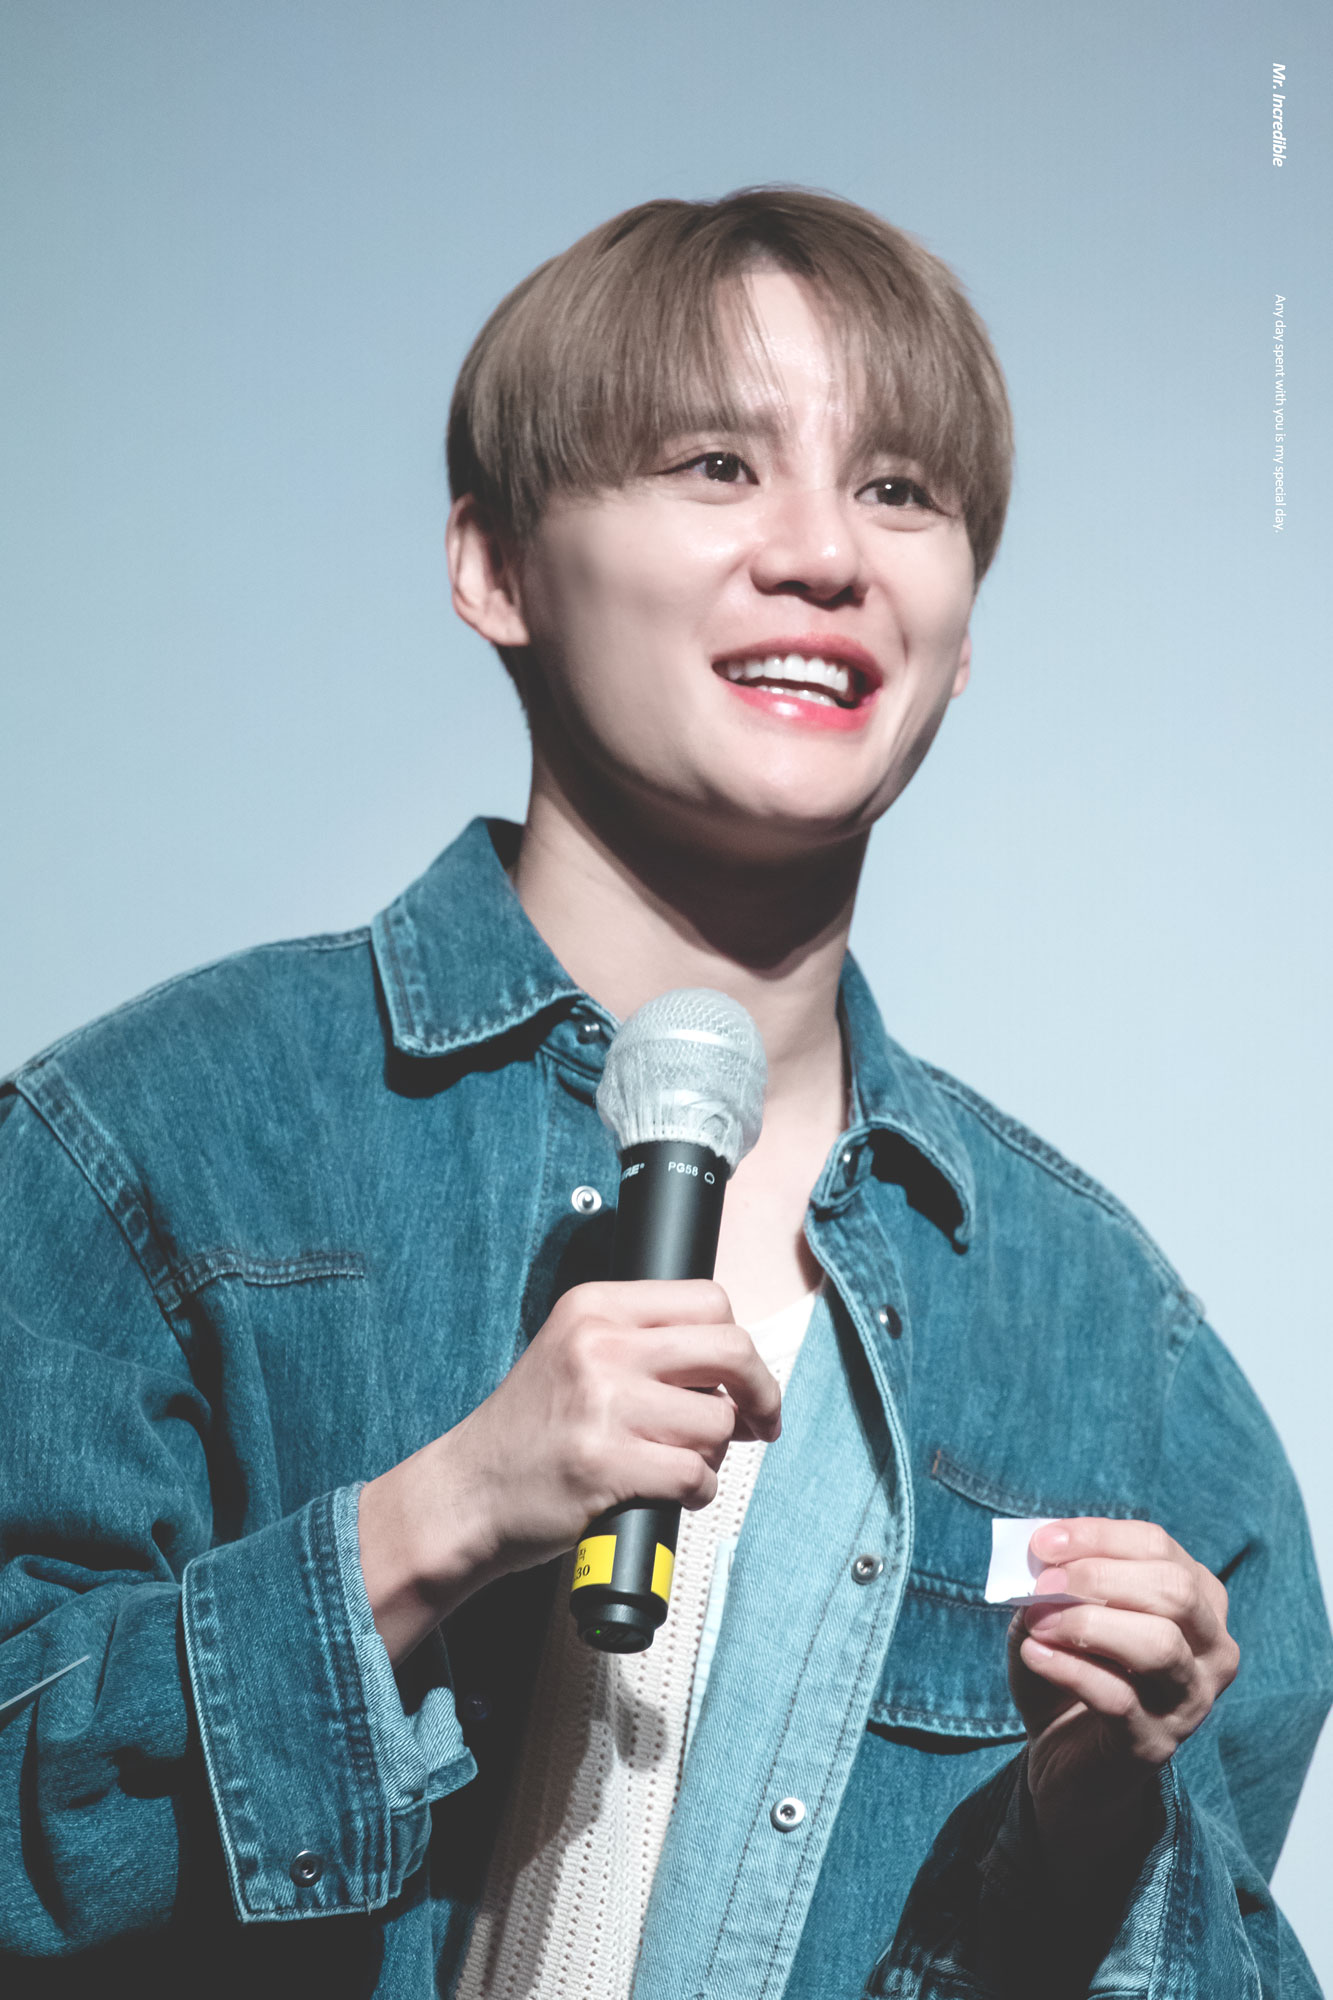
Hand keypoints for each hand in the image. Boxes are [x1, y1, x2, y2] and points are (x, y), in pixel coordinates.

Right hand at [359, 1279, 780, 1660]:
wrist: (467, 1493)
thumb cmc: (530, 1431)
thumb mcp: (574, 1353)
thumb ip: (642, 1342)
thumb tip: (736, 1364)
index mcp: (595, 1307)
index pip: (709, 1300)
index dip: (740, 1346)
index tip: (743, 1381)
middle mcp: (599, 1345)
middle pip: (730, 1350)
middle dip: (760, 1393)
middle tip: (759, 1423)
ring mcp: (602, 1404)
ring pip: (717, 1422)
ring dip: (713, 1454)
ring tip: (677, 1464)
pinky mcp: (605, 1464)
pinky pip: (696, 1476)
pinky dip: (695, 1493)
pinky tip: (668, 1495)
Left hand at [1007, 1518, 1239, 1903]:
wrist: (1070, 1764)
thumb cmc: (1072, 1670)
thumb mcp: (1060, 1614)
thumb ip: (1055, 1585)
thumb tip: (1040, 1564)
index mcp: (1199, 1600)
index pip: (1158, 1546)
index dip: (1098, 1536)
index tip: (1043, 1541)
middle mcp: (1212, 1648)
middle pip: (1173, 1590)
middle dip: (1099, 1576)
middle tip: (1041, 1583)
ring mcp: (1191, 1700)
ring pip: (1160, 1644)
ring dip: (1088, 1623)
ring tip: (1037, 1622)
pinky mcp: (1156, 1743)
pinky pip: (1118, 1697)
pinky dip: (1069, 1668)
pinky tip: (1032, 1654)